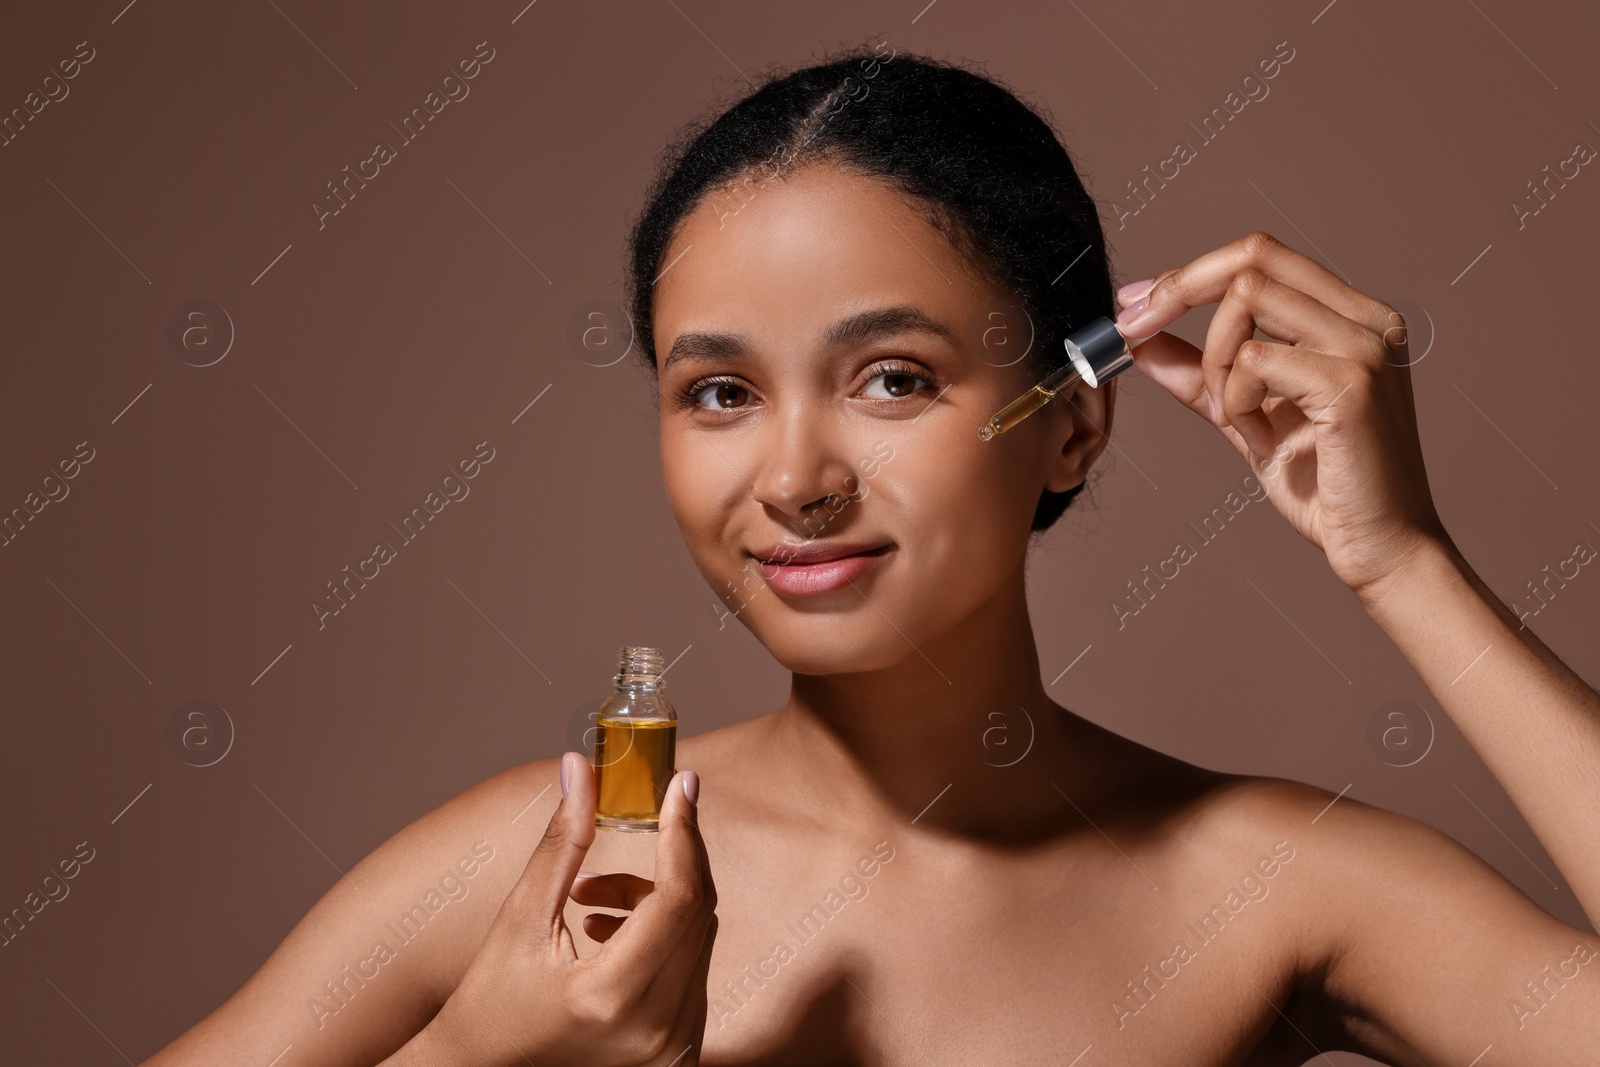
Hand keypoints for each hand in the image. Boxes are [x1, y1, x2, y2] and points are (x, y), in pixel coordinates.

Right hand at [418, 753, 717, 1066]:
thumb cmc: (490, 1001)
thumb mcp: (518, 919)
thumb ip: (561, 842)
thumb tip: (581, 768)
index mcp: (610, 999)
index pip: (678, 899)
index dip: (683, 833)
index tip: (680, 785)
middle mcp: (655, 1030)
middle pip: (699, 912)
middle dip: (672, 856)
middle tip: (644, 817)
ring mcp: (673, 1048)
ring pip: (700, 936)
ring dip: (658, 898)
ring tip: (589, 899)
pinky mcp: (681, 1052)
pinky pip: (694, 968)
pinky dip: (664, 934)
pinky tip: (609, 932)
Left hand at [1112, 230, 1453, 600]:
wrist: (1379, 547)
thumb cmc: (1324, 487)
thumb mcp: (1244, 416)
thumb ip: (1198, 375)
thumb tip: (1138, 338)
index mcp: (1350, 316)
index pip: (1261, 255)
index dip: (1188, 274)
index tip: (1134, 305)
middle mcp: (1366, 318)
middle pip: (1252, 257)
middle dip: (1177, 290)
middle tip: (1134, 332)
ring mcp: (1364, 346)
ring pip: (1246, 300)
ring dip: (1214, 364)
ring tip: (1234, 420)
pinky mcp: (1352, 383)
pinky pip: (1253, 362)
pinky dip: (1236, 403)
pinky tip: (1261, 442)